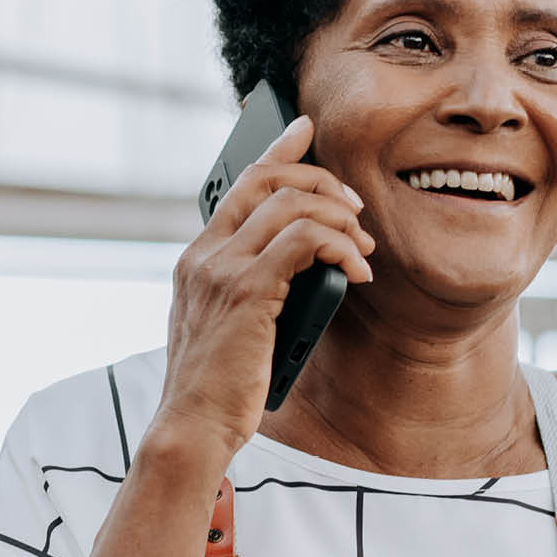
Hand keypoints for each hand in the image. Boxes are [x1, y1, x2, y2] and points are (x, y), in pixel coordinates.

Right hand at [157, 114, 375, 454]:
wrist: (193, 427)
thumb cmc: (217, 390)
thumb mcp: (230, 329)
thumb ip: (250, 292)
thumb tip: (302, 270)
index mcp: (197, 259)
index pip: (238, 183)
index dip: (276, 150)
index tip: (306, 129)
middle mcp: (204, 255)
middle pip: (268, 181)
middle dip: (322, 182)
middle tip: (357, 211)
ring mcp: (221, 270)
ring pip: (291, 205)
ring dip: (340, 219)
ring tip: (363, 250)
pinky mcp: (246, 291)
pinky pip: (304, 242)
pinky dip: (340, 247)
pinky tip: (357, 270)